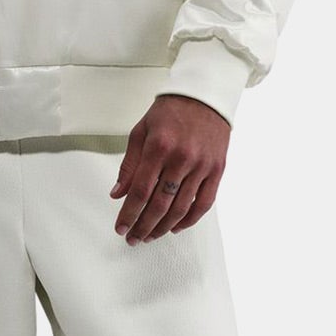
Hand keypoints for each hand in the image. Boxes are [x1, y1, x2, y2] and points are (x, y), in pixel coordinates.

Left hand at [110, 95, 229, 241]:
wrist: (204, 96)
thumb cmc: (169, 112)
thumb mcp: (141, 131)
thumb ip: (129, 165)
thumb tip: (117, 194)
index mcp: (158, 147)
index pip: (141, 191)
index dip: (129, 214)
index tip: (120, 228)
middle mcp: (181, 158)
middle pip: (160, 204)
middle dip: (143, 226)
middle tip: (133, 239)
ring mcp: (202, 165)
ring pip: (181, 208)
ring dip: (163, 227)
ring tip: (150, 236)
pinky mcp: (217, 170)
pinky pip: (204, 203)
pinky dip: (190, 219)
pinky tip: (176, 227)